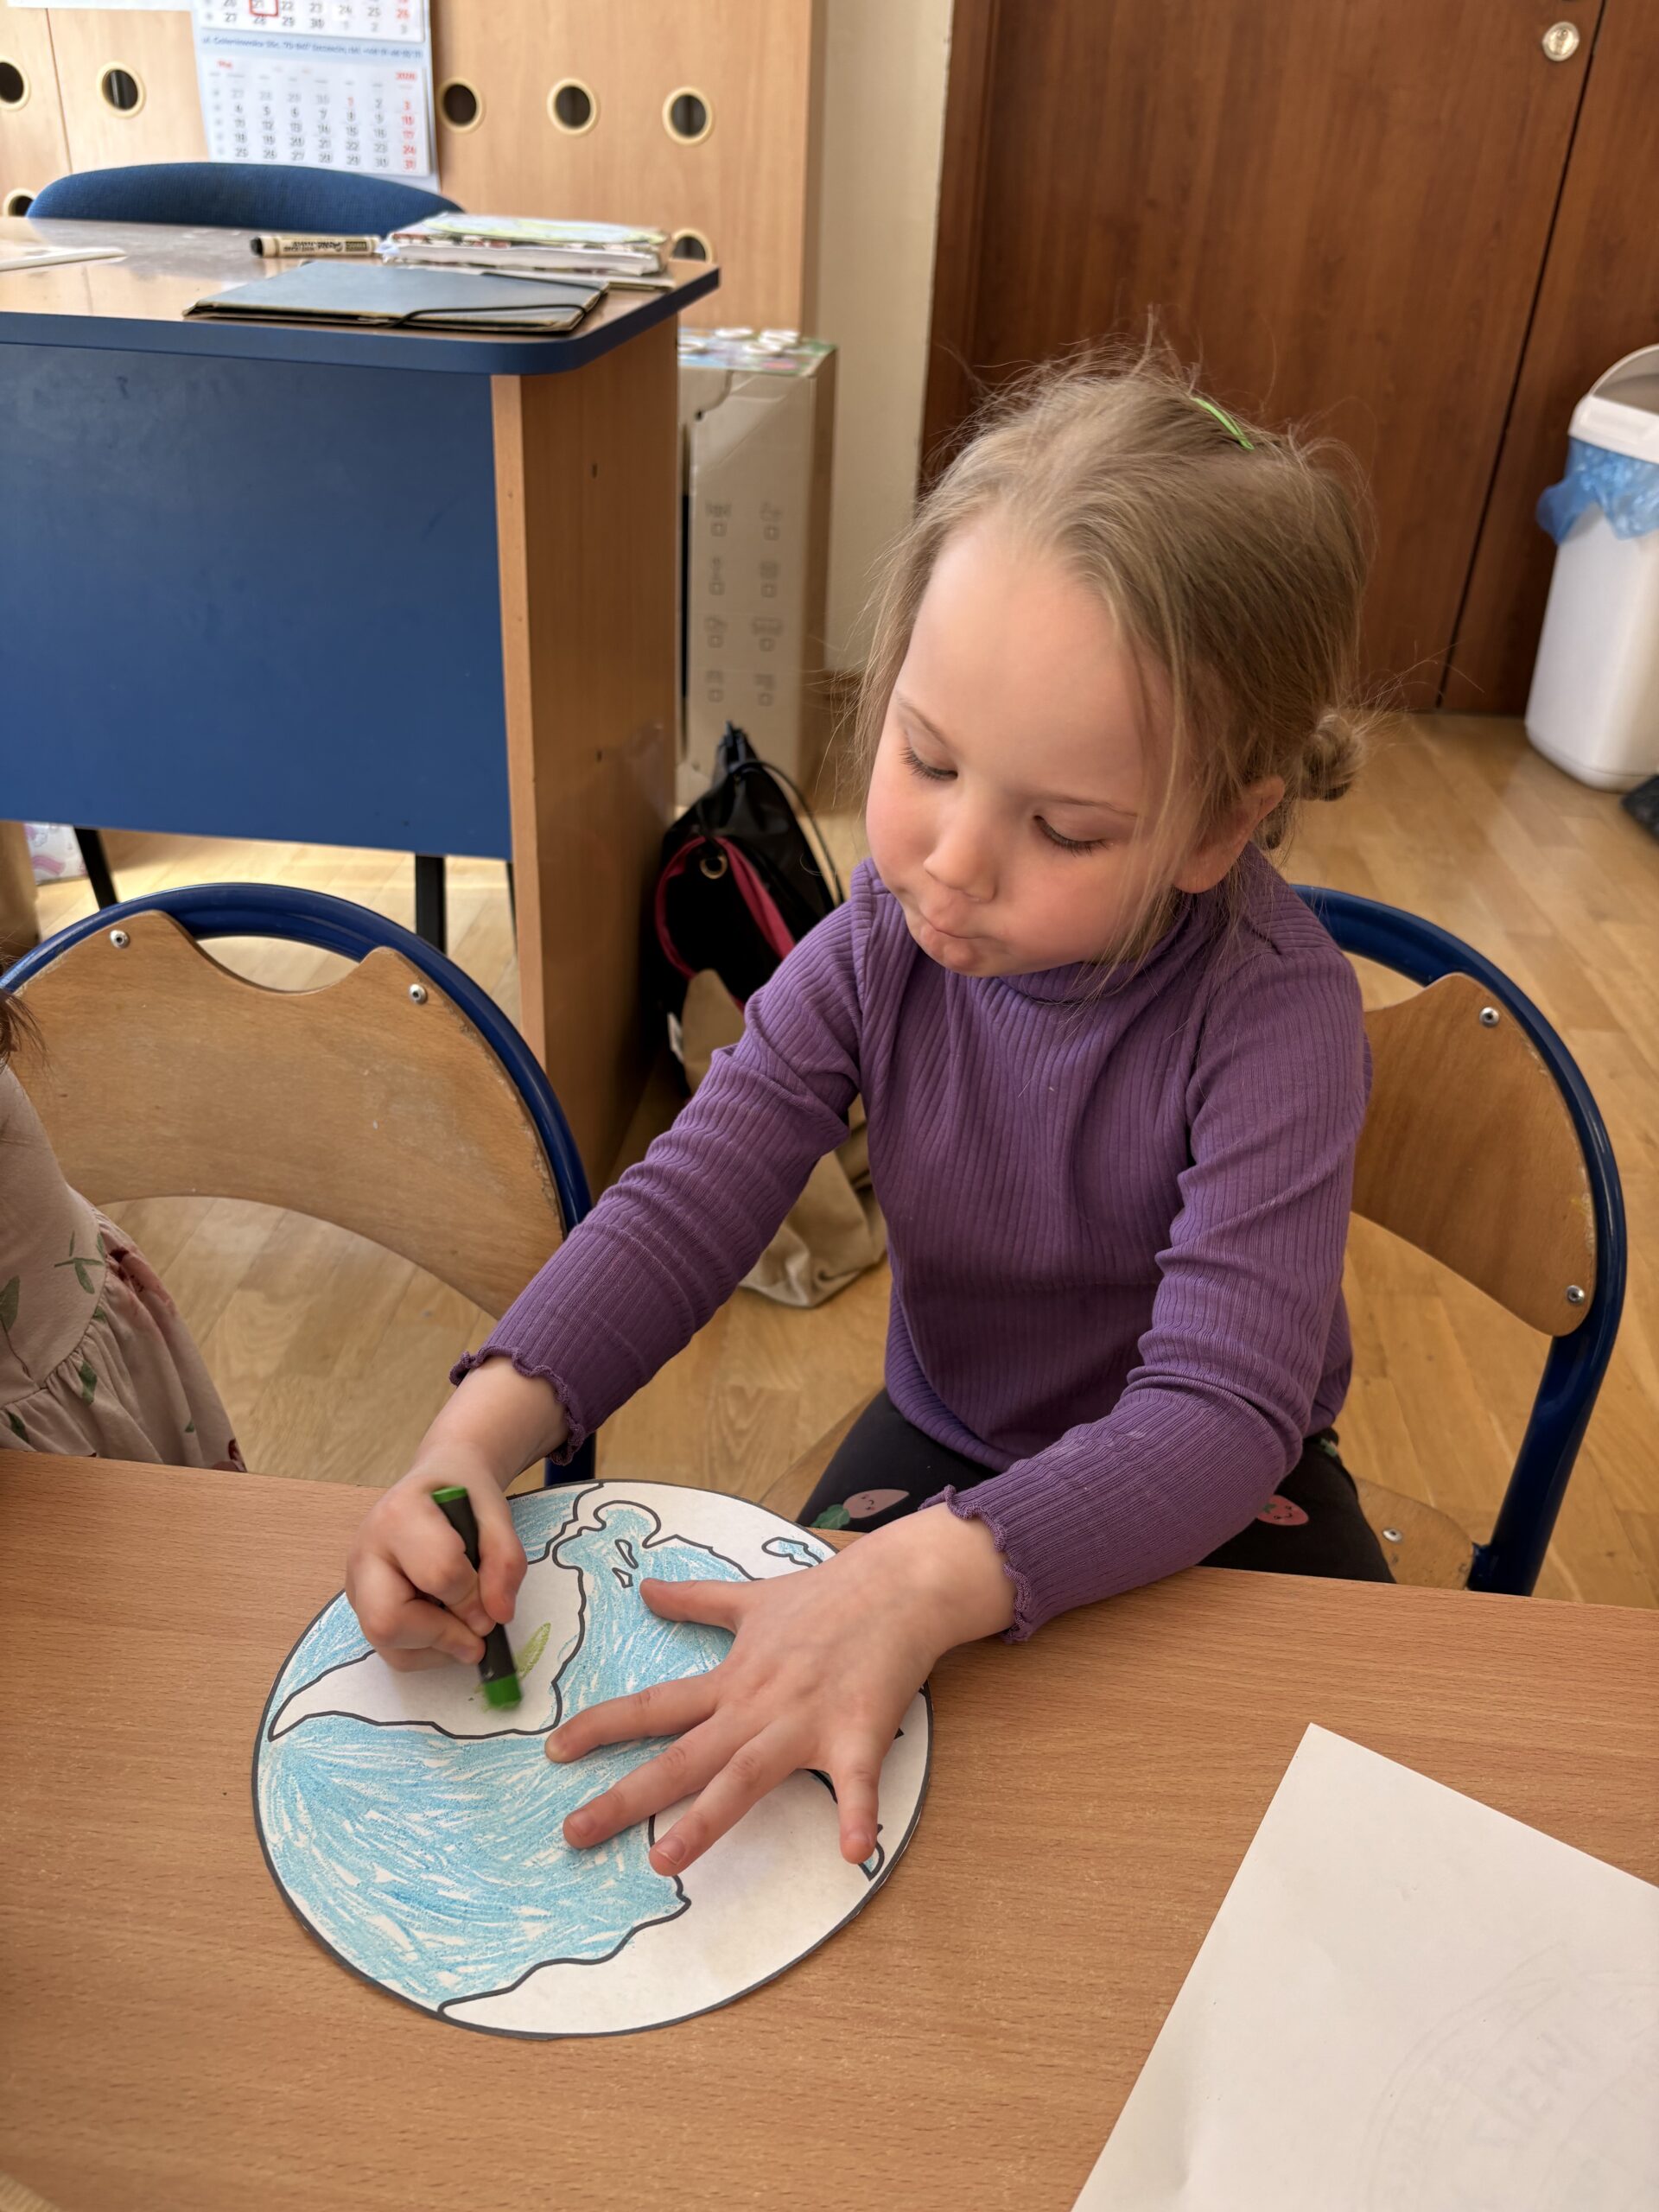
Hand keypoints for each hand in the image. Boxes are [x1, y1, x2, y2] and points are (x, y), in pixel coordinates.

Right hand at [345, 1451, 525, 1671]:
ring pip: (385, 1642)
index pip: (437, 1574)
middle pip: (387, 1621)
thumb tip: (497, 1616)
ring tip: (464, 1625)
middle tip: (478, 1633)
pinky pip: (388, 1648)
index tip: (493, 1603)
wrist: (434, 1486)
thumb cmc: (463, 1495)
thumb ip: (505, 1561)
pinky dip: (425, 1650)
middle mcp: (365, 1552)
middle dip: (442, 1636)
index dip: (472, 1598)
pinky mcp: (360, 1606)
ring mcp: (356, 1583)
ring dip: (436, 1648)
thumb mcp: (496, 1514)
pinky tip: (446, 1624)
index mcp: (400, 1514)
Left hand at [547, 1504, 1013, 1871]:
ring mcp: (804, 1722)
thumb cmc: (827, 1594)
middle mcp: (756, 1704)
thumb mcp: (752, 1595)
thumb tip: (646, 1590)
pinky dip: (856, 1816)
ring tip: (664, 1862)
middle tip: (573, 1833)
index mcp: (732, 1678)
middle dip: (626, 1796)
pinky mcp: (857, 1734)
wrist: (898, 1584)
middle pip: (683, 1756)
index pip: (654, 1706)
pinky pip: (857, 1783)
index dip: (601, 1727)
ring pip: (745, 1777)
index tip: (554, 1751)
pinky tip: (852, 1853)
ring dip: (705, 1821)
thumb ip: (697, 1601)